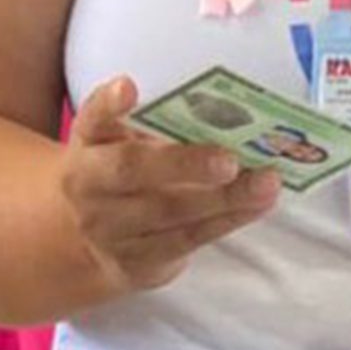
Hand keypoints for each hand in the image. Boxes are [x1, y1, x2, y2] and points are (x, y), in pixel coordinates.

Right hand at [61, 76, 280, 294]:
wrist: (84, 243)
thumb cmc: (116, 177)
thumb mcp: (115, 145)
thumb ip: (150, 124)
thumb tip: (223, 108)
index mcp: (86, 146)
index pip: (92, 119)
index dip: (108, 103)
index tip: (129, 87)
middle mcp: (89, 187)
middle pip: (130, 171)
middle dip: (183, 164)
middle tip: (228, 160)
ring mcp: (109, 230)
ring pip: (170, 212)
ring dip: (225, 198)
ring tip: (266, 182)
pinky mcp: (136, 263)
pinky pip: (188, 240)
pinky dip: (228, 220)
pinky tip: (258, 205)